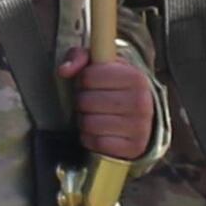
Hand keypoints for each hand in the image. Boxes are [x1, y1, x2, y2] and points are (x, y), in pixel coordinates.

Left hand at [68, 46, 155, 162]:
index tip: (91, 83)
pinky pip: (96, 142)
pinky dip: (91, 138)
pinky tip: (99, 131)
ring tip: (95, 115)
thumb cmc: (116, 88)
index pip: (89, 77)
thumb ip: (80, 57)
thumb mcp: (102, 66)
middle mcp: (141, 102)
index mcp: (136, 77)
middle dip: (83, 101)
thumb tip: (64, 71)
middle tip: (92, 101)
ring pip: (89, 123)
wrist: (141, 117)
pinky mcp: (133, 148)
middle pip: (86, 101)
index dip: (83, 80)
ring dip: (85, 120)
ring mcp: (139, 127)